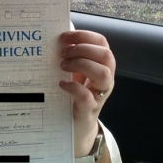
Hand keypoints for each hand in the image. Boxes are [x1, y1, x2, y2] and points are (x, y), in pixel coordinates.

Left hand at [59, 30, 115, 156]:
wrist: (77, 125)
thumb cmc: (75, 94)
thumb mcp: (75, 72)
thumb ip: (71, 55)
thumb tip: (57, 37)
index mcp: (102, 65)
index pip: (101, 42)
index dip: (84, 36)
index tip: (64, 36)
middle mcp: (106, 78)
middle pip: (105, 55)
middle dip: (83, 49)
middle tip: (62, 54)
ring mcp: (100, 95)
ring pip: (102, 74)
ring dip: (81, 65)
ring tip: (62, 66)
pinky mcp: (89, 110)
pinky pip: (86, 97)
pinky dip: (73, 87)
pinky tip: (61, 85)